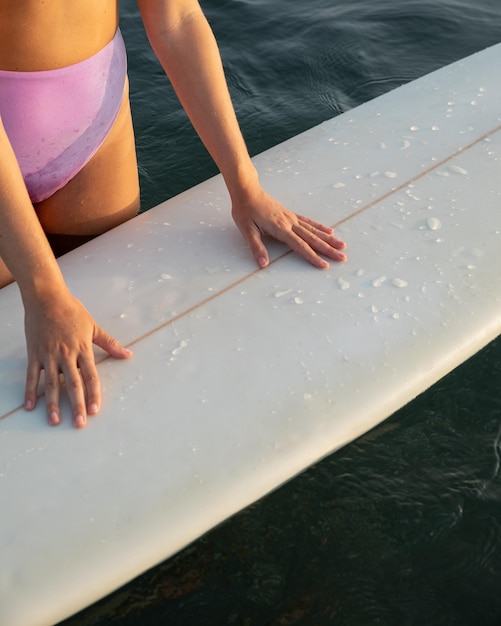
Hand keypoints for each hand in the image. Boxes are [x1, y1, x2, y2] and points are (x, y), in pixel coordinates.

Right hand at [23, 290, 131, 427]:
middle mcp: (66, 354)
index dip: (94, 394)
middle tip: (80, 423)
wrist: (46, 298)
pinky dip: (31, 391)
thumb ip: (110, 344)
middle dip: (77, 405)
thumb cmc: (71, 311)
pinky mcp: (34, 354)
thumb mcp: (93, 326)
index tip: (96, 409)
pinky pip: (32, 376)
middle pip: (73, 384)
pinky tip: (30, 406)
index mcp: (83, 349)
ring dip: (53, 403)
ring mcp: (48, 355)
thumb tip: (127, 354)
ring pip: (52, 384)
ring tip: (55, 420)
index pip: (90, 376)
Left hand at [231, 187, 346, 268]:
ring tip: (342, 245)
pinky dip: (320, 227)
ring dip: (329, 239)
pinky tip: (329, 231)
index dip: (313, 257)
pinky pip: (309, 222)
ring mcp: (292, 218)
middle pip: (313, 239)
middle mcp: (290, 223)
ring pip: (314, 230)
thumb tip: (263, 264)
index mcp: (280, 228)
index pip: (300, 246)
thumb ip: (256, 247)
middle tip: (342, 258)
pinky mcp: (290, 214)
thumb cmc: (245, 210)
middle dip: (328, 249)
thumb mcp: (247, 230)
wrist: (247, 190)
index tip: (324, 265)